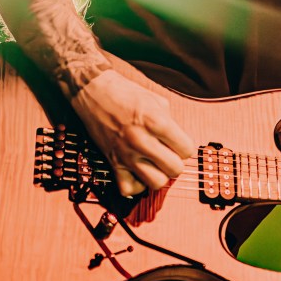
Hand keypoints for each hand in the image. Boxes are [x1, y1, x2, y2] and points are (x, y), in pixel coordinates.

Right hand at [70, 70, 194, 195]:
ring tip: (155, 164)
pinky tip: (139, 172)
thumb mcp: (157, 101)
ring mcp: (126, 153)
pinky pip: (129, 189)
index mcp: (157, 122)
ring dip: (159, 175)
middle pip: (175, 169)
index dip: (185, 148)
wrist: (94, 92)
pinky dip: (137, 185)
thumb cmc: (126, 93)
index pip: (187, 150)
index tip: (178, 143)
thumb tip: (177, 142)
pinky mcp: (112, 162)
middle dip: (176, 163)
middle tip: (168, 154)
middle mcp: (142, 140)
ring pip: (156, 183)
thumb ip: (170, 123)